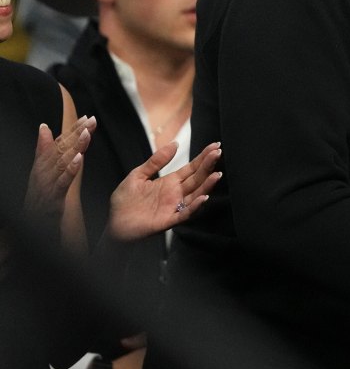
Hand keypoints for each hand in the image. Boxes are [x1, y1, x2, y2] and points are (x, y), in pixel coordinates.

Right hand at [24, 116, 95, 219]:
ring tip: (86, 134)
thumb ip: (44, 149)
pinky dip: (70, 169)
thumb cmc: (40, 197)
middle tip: (90, 120)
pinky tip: (79, 158)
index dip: (73, 129)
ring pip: (62, 161)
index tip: (88, 117)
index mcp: (43, 164)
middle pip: (61, 148)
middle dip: (76, 133)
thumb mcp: (42, 172)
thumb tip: (43, 127)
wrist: (31, 225)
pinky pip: (62, 181)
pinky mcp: (52, 197)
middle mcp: (43, 171)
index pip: (60, 142)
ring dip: (75, 146)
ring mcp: (46, 183)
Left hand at [107, 141, 221, 240]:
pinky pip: (185, 213)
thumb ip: (156, 161)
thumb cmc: (124, 202)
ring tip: (217, 174)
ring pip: (196, 194)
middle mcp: (176, 193)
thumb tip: (175, 144)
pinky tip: (203, 197)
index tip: (215, 146)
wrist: (113, 224)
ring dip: (207, 185)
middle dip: (208, 166)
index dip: (203, 157)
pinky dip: (195, 206)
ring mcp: (174, 206)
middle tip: (218, 153)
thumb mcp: (137, 175)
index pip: (191, 168)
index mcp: (169, 182)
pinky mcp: (169, 220)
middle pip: (197, 178)